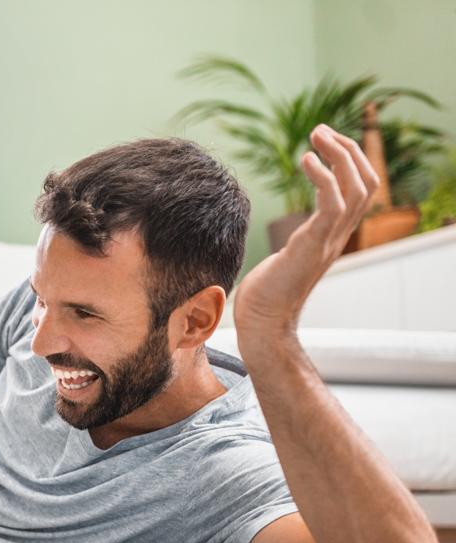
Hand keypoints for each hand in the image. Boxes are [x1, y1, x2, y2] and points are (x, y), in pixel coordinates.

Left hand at [233, 124, 378, 353]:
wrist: (262, 322)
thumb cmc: (264, 294)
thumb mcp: (284, 258)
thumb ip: (291, 243)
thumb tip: (273, 237)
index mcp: (332, 236)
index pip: (362, 191)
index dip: (350, 162)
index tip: (325, 142)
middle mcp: (337, 236)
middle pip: (368, 184)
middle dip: (349, 151)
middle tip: (320, 130)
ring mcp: (328, 241)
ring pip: (357, 189)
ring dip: (340, 155)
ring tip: (316, 135)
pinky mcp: (313, 245)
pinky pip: (332, 204)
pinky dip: (323, 177)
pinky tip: (306, 160)